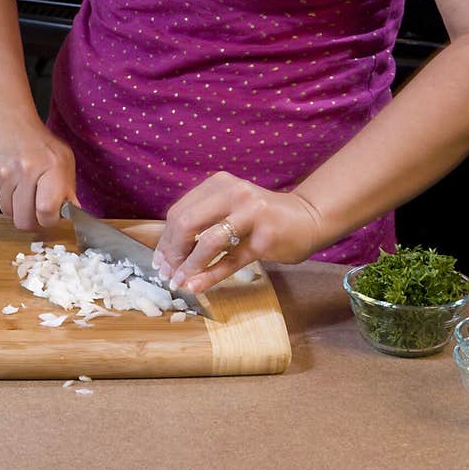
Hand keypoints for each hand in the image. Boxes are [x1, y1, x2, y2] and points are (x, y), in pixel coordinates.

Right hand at [0, 106, 77, 228]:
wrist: (3, 116)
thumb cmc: (36, 140)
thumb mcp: (62, 158)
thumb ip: (68, 188)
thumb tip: (74, 213)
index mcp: (51, 167)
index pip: (47, 212)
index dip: (48, 220)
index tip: (49, 215)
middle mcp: (26, 171)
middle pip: (25, 221)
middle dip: (30, 218)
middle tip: (32, 205)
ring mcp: (2, 175)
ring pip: (8, 213)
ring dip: (14, 206)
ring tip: (17, 184)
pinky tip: (4, 179)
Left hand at [152, 171, 323, 292]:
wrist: (308, 218)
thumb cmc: (260, 217)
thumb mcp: (228, 207)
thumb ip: (201, 222)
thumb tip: (168, 255)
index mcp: (218, 184)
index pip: (179, 212)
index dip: (165, 239)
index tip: (160, 261)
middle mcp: (233, 193)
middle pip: (187, 223)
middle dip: (173, 252)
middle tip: (168, 272)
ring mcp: (251, 215)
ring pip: (209, 242)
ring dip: (189, 265)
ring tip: (179, 281)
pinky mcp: (265, 239)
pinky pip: (230, 260)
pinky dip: (210, 275)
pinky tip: (196, 285)